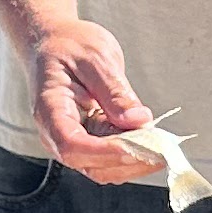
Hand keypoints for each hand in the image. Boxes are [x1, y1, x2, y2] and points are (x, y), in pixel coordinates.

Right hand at [30, 15, 159, 180]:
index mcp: (49, 108)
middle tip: (161, 148)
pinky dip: (131, 156)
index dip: (104, 151)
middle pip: (88, 164)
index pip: (70, 143)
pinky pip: (108, 160)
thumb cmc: (69, 44)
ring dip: (133, 163)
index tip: (136, 146)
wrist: (55, 42)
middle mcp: (55, 132)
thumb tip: (137, 121)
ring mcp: (70, 140)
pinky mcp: (86, 142)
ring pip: (101, 169)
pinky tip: (151, 142)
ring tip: (161, 145)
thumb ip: (114, 91)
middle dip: (127, 161)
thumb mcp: (95, 58)